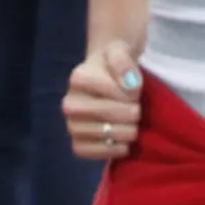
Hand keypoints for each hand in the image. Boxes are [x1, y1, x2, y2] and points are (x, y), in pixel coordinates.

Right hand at [62, 41, 142, 159]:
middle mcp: (69, 103)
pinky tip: (122, 141)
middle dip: (132, 113)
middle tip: (136, 110)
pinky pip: (95, 153)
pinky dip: (113, 150)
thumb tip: (129, 86)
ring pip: (104, 135)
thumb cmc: (114, 67)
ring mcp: (71, 125)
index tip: (134, 90)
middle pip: (110, 114)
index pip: (115, 92)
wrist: (106, 81)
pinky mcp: (77, 144)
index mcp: (78, 78)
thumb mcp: (120, 52)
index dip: (132, 94)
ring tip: (131, 125)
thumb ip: (124, 61)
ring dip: (126, 132)